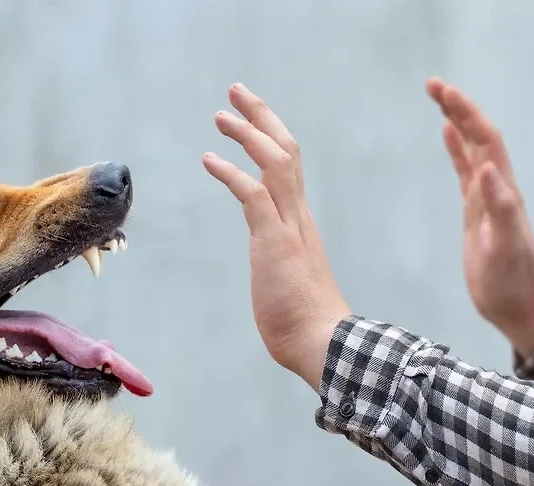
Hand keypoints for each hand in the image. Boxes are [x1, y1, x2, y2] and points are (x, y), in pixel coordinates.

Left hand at [202, 83, 350, 389]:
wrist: (324, 345)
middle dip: (261, 116)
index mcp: (300, 222)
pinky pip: (253, 195)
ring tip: (221, 114)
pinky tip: (209, 159)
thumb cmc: (305, 322)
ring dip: (248, 133)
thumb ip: (281, 263)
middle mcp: (298, 216)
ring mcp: (289, 226)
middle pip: (286, 150)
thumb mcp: (288, 280)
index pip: (289, 166)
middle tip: (237, 92)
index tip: (250, 118)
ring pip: (275, 162)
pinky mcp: (274, 241)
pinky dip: (231, 173)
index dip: (269, 136)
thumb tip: (275, 269)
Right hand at [426, 77, 533, 355]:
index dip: (466, 113)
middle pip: (478, 136)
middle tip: (432, 85)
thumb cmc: (512, 280)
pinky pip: (464, 171)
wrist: (515, 303)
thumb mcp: (506, 246)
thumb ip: (501, 207)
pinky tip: (446, 136)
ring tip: (438, 99)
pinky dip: (455, 149)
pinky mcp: (476, 210)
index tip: (443, 92)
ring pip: (471, 148)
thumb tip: (487, 167)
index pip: (485, 140)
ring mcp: (486, 196)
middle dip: (458, 107)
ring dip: (456, 121)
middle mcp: (497, 186)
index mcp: (503, 190)